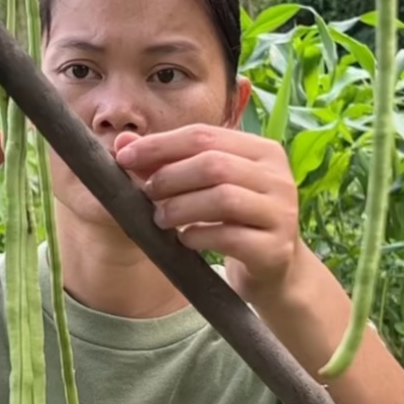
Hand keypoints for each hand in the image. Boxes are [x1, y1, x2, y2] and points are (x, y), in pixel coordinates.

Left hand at [112, 124, 304, 300]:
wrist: (276, 269)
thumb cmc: (235, 220)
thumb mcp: (206, 187)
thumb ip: (167, 162)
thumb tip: (123, 141)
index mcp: (262, 150)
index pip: (204, 135)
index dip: (160, 144)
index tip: (124, 157)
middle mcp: (278, 177)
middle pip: (214, 164)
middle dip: (170, 177)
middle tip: (147, 195)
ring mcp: (280, 213)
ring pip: (222, 198)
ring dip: (180, 207)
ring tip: (161, 219)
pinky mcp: (275, 248)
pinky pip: (229, 236)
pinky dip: (198, 236)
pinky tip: (185, 240)